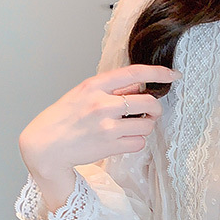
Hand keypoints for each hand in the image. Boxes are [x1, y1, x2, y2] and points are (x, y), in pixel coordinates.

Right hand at [18, 63, 181, 177]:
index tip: (173, 75)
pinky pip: (139, 142)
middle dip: (156, 109)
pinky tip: (124, 139)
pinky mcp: (110, 146)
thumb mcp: (83, 93)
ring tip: (132, 126)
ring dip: (146, 126)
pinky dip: (136, 141)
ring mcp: (107, 126)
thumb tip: (139, 86)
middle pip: (149, 102)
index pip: (134, 73)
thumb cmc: (64, 118)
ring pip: (147, 125)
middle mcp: (102, 104)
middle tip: (151, 112)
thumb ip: (110, 89)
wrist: (46, 145)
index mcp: (94, 86)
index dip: (158, 73)